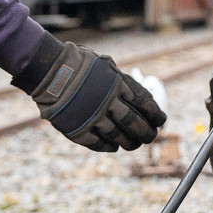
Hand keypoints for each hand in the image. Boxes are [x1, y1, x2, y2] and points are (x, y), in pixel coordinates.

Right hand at [14, 37, 164, 151]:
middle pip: (135, 123)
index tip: (161, 121)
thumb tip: (141, 98)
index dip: (155, 114)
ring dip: (129, 142)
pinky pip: (98, 143)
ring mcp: (93, 116)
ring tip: (135, 144)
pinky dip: (108, 146)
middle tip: (151, 137)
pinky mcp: (78, 129)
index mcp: (119, 84)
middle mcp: (109, 101)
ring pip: (118, 136)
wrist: (51, 71)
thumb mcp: (107, 67)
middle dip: (146, 132)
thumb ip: (123, 82)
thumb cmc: (80, 65)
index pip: (145, 103)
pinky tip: (113, 147)